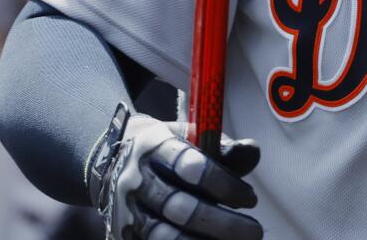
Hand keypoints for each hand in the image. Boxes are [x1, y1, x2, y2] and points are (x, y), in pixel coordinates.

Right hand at [86, 105, 261, 239]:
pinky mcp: (121, 235)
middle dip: (222, 223)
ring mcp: (125, 212)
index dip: (224, 184)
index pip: (191, 166)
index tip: (249, 198)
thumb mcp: (190, 137)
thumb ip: (222, 149)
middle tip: (254, 232)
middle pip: (181, 207)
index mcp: (154, 147)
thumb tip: (252, 153)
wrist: (111, 164)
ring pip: (164, 237)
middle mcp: (135, 180)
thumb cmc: (165, 153)